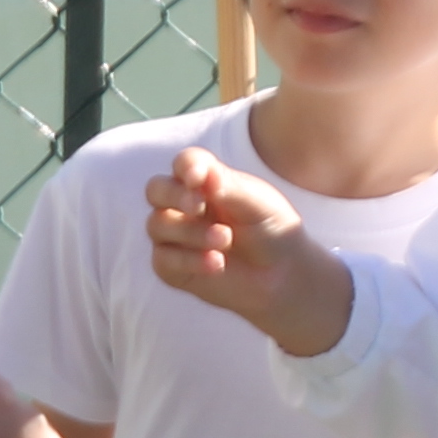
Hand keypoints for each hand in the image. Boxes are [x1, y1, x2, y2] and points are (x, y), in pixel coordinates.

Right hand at [145, 150, 355, 358]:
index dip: (187, 166)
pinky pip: (164, 259)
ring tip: (226, 239)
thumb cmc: (270, 229)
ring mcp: (173, 236)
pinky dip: (190, 260)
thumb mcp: (257, 203)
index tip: (197, 177)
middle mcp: (182, 205)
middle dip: (174, 195)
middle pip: (156, 189)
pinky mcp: (170, 267)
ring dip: (192, 232)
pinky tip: (217, 263)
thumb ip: (228, 186)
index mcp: (205, 181)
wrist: (282, 274)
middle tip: (199, 206)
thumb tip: (200, 173)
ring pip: (158, 225)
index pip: (185, 163)